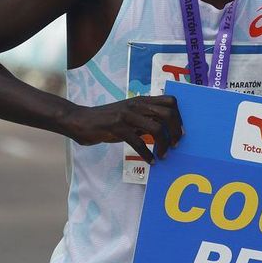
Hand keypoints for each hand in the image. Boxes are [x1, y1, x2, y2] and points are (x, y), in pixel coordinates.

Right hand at [62, 96, 183, 162]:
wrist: (81, 121)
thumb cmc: (107, 120)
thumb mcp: (129, 115)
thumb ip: (145, 119)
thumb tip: (166, 131)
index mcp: (142, 100)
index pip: (171, 101)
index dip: (180, 117)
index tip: (180, 132)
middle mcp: (137, 105)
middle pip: (168, 113)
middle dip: (176, 131)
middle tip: (175, 145)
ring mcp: (127, 115)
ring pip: (156, 128)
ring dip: (163, 145)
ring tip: (163, 155)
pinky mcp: (117, 127)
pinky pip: (139, 142)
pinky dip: (148, 155)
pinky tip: (150, 161)